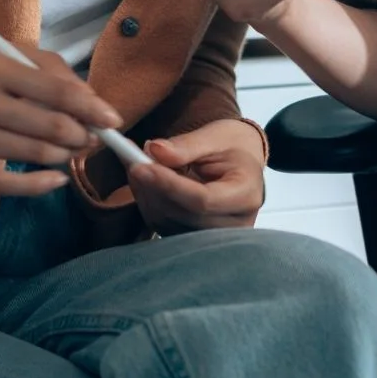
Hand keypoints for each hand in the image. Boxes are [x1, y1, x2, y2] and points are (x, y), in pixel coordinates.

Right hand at [0, 47, 126, 195]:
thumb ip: (44, 70)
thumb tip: (90, 98)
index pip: (57, 91)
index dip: (92, 107)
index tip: (113, 118)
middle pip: (53, 127)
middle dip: (84, 136)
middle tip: (93, 138)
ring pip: (38, 155)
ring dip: (66, 156)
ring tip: (72, 151)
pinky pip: (14, 186)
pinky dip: (43, 184)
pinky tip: (56, 178)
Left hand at [127, 118, 264, 232]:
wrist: (241, 164)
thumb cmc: (231, 146)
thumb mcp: (214, 136)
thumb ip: (186, 145)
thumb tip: (154, 150)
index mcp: (246, 195)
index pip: (202, 200)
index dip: (168, 185)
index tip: (140, 166)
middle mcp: (235, 224)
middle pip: (182, 214)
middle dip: (152, 187)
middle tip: (130, 157)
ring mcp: (216, 239)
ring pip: (168, 222)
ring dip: (146, 194)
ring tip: (139, 163)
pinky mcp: (196, 240)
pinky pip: (163, 226)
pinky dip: (149, 202)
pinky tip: (146, 181)